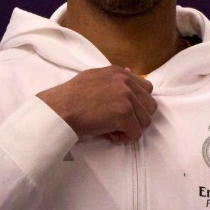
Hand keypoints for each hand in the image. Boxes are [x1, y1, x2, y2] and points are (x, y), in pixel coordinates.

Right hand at [36, 66, 155, 142]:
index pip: (146, 88)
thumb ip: (114, 77)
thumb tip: (130, 72)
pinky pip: (135, 132)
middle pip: (150, 105)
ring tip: (114, 131)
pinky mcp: (123, 114)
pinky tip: (111, 135)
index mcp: (120, 72)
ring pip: (145, 121)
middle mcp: (126, 82)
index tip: (124, 111)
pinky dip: (125, 137)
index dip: (138, 103)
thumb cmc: (71, 96)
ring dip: (132, 128)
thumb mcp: (94, 77)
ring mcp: (126, 98)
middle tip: (121, 123)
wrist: (59, 108)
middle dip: (138, 117)